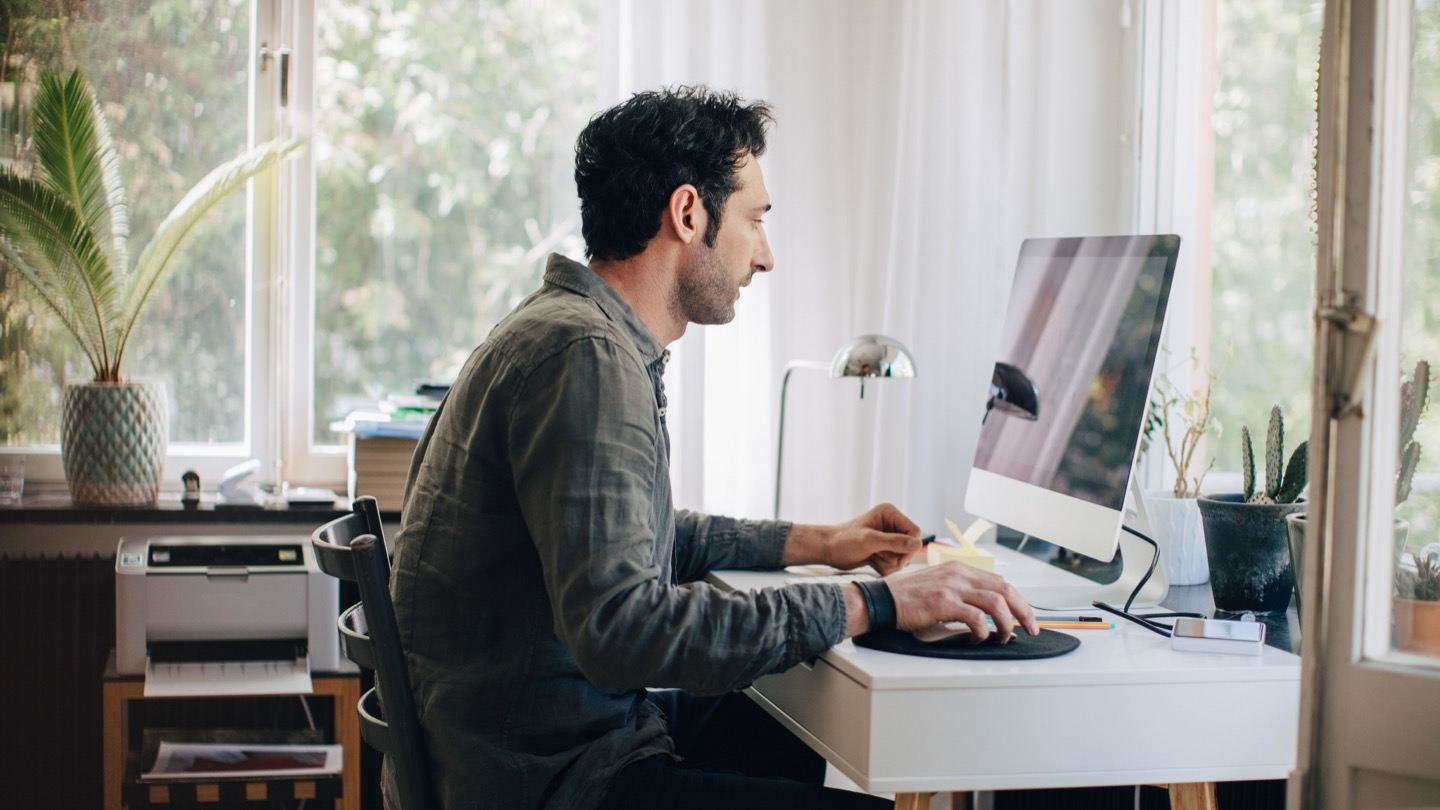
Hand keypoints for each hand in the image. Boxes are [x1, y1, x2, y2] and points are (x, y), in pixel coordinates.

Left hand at [825, 502, 922, 575]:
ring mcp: (888, 537)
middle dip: (897, 557)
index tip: (898, 559)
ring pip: (903, 557)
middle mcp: (891, 524)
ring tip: (873, 557)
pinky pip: (895, 563)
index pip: (914, 532)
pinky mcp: (884, 549)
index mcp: (889, 513)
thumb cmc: (844, 541)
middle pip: (910, 546)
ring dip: (890, 563)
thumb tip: (918, 544)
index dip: (909, 547)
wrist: (828, 550)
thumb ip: (895, 542)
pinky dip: (885, 567)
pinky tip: (872, 562)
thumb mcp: (870, 541)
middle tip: (879, 556)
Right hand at [884, 561, 1038, 642]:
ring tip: (1005, 637)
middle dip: (1024, 611)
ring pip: (996, 603)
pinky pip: (976, 618)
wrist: (882, 599)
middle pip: (1005, 589)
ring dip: (1006, 623)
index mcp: (959, 568)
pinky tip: (979, 639)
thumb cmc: (906, 597)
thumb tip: (983, 612)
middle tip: (1031, 628)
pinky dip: (983, 631)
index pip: (1000, 581)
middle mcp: (959, 574)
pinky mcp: (943, 603)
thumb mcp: (938, 584)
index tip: (1025, 616)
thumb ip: (960, 591)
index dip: (1018, 600)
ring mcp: (952, 587)